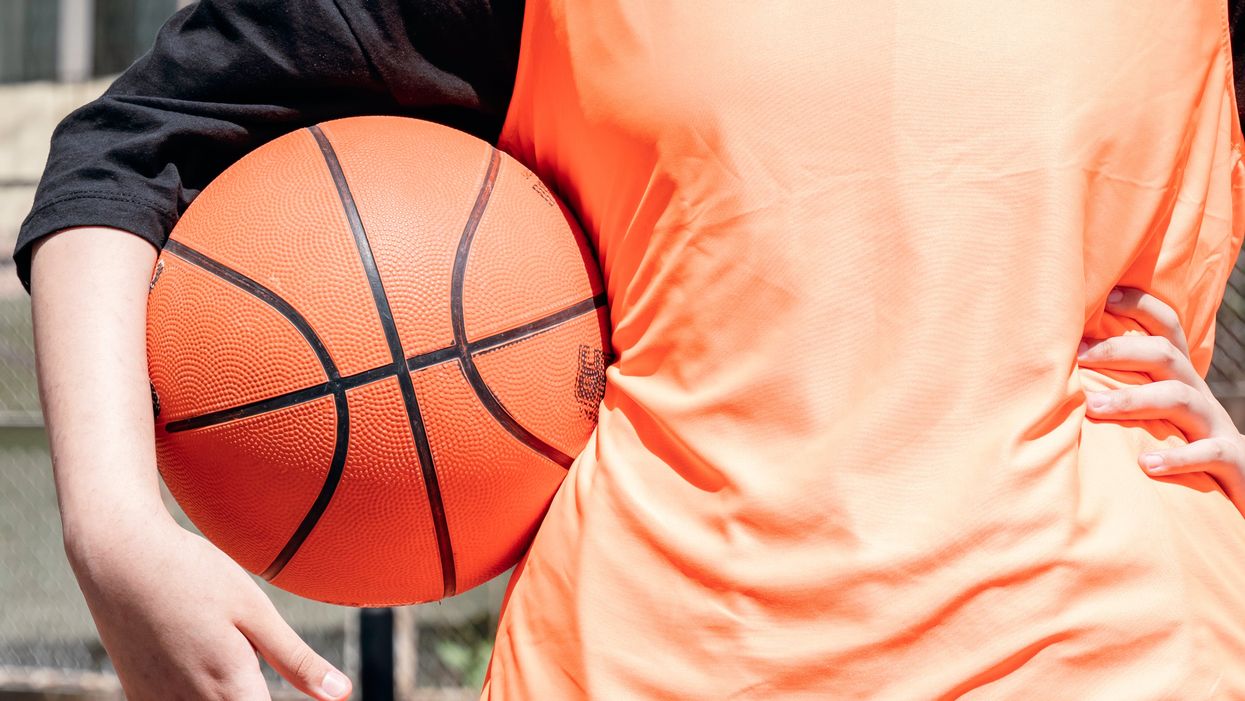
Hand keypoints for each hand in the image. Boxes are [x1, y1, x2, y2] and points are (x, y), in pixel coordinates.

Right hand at [68, 514, 351, 700]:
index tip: (285, 674)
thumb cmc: (193, 574)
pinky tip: (197, 663)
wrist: (118, 557)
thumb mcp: (255, 610)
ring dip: (226, 696)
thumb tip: (342, 693)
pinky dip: (197, 696)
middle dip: (254, 697)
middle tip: (247, 653)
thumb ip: (296, 660)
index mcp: (229, 688)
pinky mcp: (138, 695)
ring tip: (223, 651)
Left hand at [1077, 287, 1244, 516]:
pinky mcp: (1229, 458)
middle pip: (1164, 355)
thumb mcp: (1158, 408)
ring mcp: (1214, 423)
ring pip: (1179, 398)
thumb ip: (1126, 384)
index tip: (1104, 297)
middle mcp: (1197, 392)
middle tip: (1076, 356)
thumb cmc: (1183, 441)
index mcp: (1179, 375)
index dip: (1140, 307)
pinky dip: (1177, 458)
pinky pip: (1208, 453)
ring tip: (1093, 408)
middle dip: (1119, 350)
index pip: (1166, 327)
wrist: (1241, 481)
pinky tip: (1145, 465)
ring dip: (1133, 400)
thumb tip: (1064, 367)